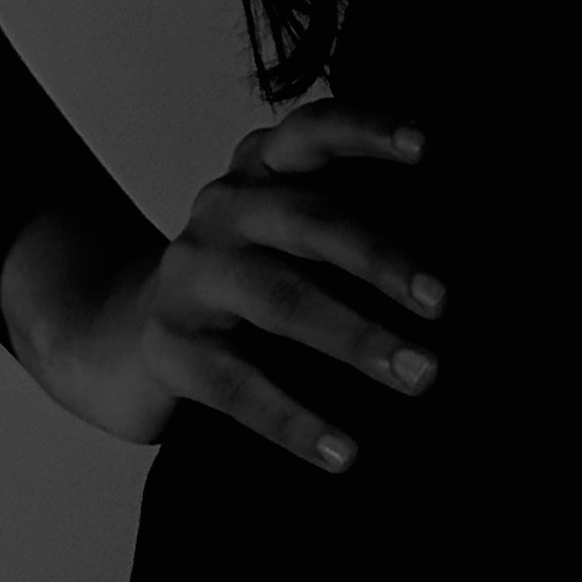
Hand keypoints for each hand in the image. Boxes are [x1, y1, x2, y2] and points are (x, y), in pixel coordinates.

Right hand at [0, 99, 445, 461]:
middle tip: (444, 302)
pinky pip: (235, 385)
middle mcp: (225, 208)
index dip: (367, 129)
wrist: (118, 337)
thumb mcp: (288, 235)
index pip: (314, 130)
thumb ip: (350, 224)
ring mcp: (190, 275)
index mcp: (263, 169)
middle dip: (381, 258)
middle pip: (308, 219)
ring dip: (355, 337)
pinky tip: (344, 453)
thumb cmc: (246, 283)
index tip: (427, 144)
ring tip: (420, 375)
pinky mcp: (168, 347)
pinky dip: (295, 420)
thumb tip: (464, 270)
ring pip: (279, 299)